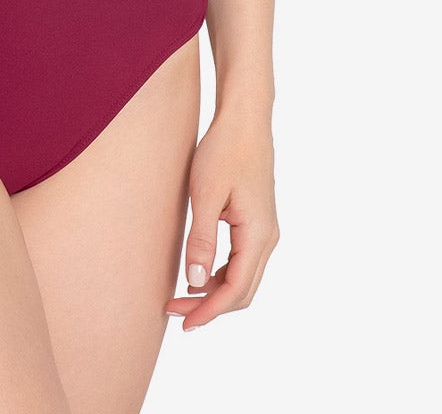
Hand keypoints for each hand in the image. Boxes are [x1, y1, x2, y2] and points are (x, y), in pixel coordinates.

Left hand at [167, 108, 278, 330]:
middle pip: (242, 290)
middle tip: (174, 311)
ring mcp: (265, 230)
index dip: (209, 311)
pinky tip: (197, 271)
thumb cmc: (224, 150)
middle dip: (210, 306)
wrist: (245, 118)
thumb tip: (194, 282)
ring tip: (180, 295)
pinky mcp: (257, 221)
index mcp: (258, 235)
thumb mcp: (206, 195)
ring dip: (214, 291)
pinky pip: (242, 259)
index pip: (235, 290)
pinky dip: (221, 273)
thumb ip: (202, 239)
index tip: (183, 322)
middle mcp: (268, 238)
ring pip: (243, 276)